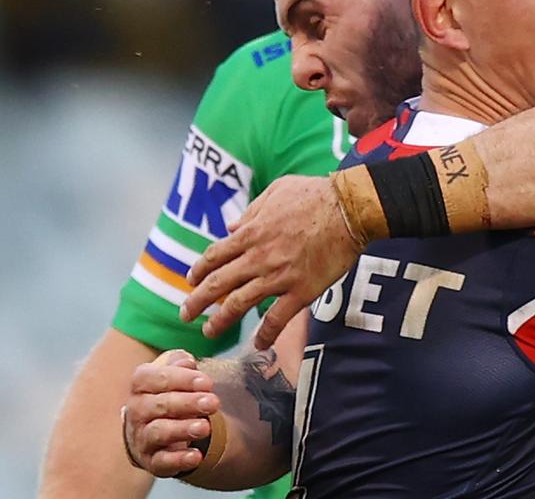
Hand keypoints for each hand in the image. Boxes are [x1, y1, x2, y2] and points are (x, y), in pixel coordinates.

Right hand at [123, 350, 217, 476]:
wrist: (158, 427)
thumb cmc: (170, 393)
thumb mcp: (174, 372)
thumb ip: (179, 362)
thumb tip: (186, 362)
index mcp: (140, 386)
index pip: (150, 378)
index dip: (179, 379)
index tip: (207, 382)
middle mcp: (136, 411)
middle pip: (158, 405)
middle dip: (187, 403)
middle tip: (213, 403)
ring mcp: (142, 437)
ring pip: (158, 432)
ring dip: (182, 429)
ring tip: (205, 427)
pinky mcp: (152, 461)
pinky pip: (162, 462)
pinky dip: (179, 460)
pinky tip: (196, 456)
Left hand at [181, 174, 362, 348]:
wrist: (349, 209)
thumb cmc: (315, 194)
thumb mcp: (276, 191)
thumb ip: (251, 211)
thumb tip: (230, 227)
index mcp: (251, 232)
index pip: (214, 256)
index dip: (199, 271)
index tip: (191, 281)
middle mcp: (258, 257)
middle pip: (218, 284)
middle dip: (197, 301)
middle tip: (185, 314)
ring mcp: (279, 276)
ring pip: (239, 304)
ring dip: (221, 320)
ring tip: (209, 332)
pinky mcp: (302, 290)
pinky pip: (277, 318)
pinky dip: (265, 334)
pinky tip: (258, 344)